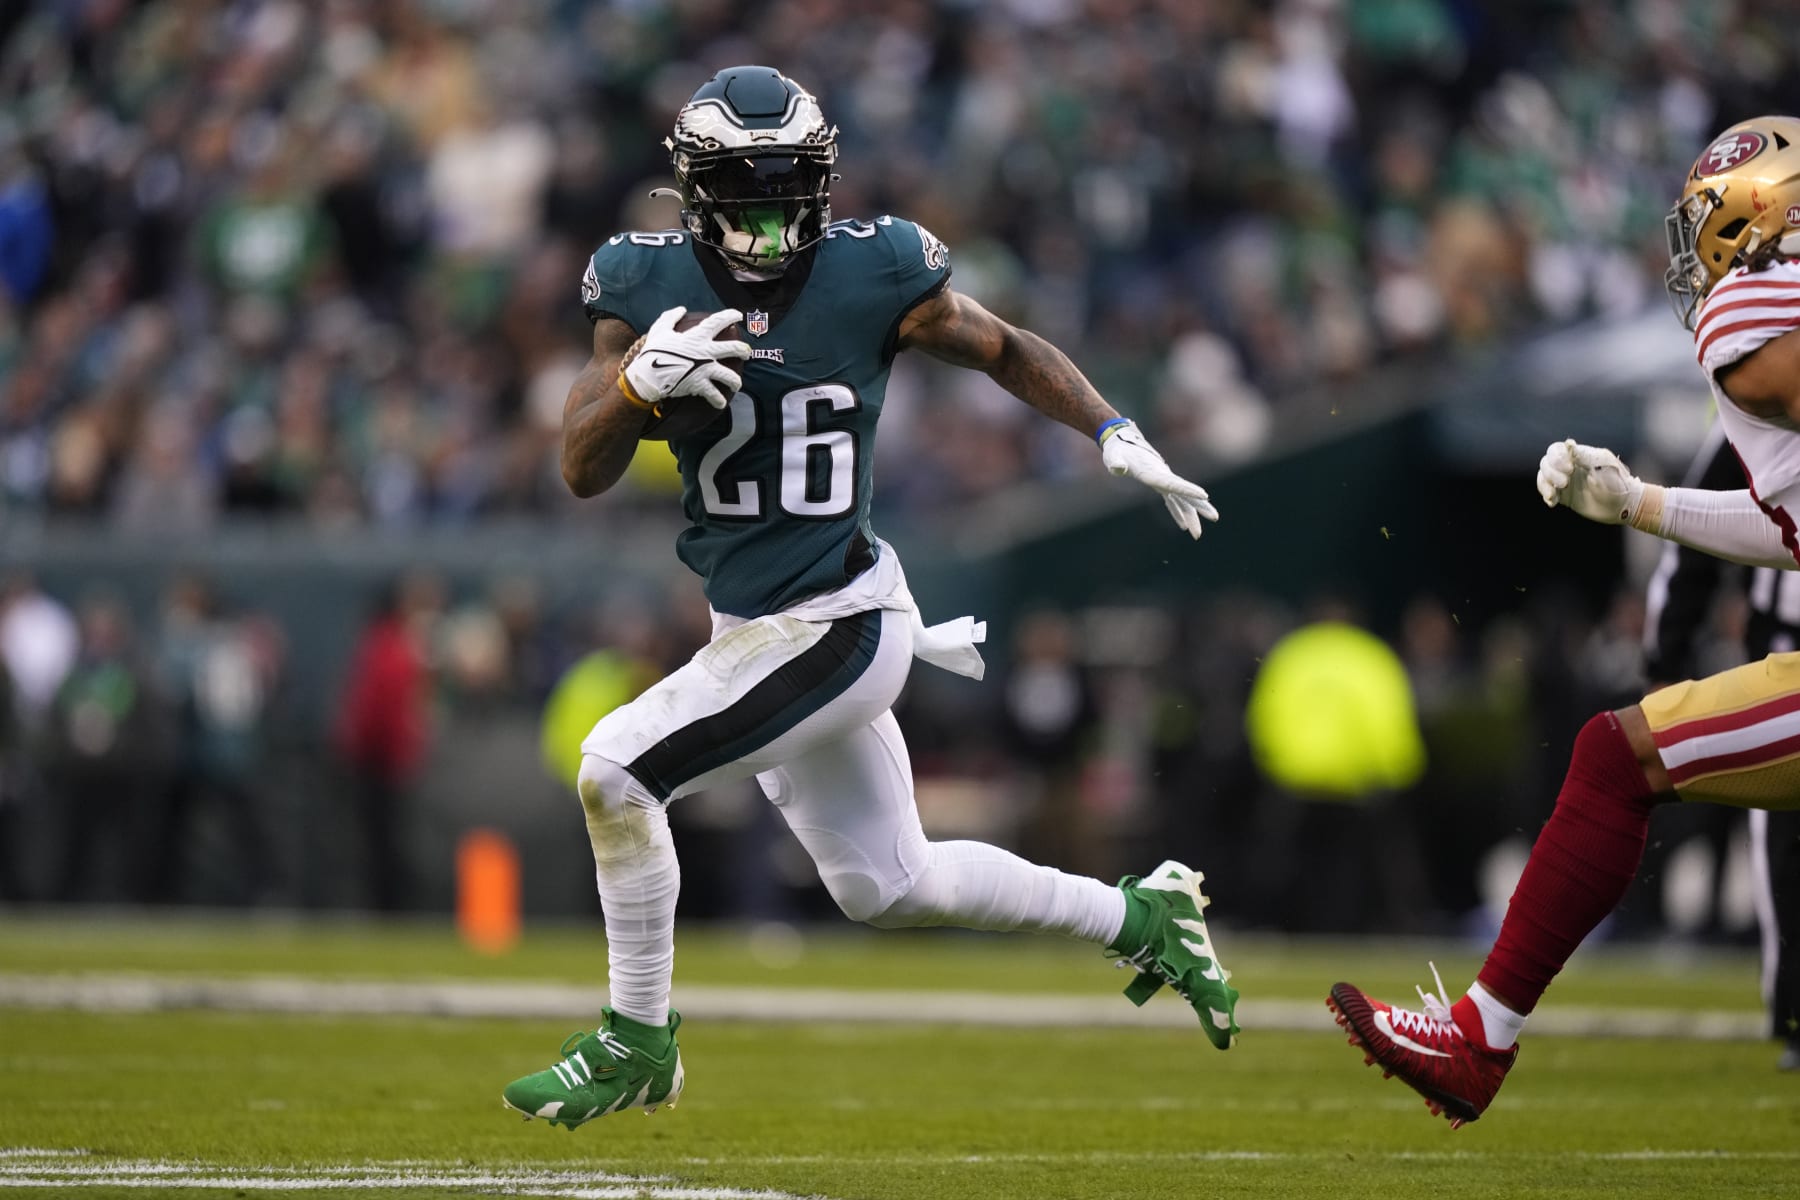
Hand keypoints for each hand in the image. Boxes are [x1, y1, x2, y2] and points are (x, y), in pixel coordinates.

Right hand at [622, 306, 751, 409]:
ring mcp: (705, 369)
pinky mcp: (700, 385)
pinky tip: (721, 403)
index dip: (729, 316)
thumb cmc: (653, 350)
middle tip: (747, 353)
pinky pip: (714, 395)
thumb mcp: (660, 329)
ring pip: (729, 376)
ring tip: (737, 385)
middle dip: (743, 350)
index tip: (738, 315)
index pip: (718, 322)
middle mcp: (706, 352)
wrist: (648, 374)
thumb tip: (681, 309)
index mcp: (698, 336)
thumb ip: (671, 317)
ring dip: (735, 381)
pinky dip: (718, 400)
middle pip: (732, 348)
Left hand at [1100, 420, 1218, 538]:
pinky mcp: (1158, 483)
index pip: (1173, 483)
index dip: (1188, 489)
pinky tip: (1183, 526)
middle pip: (1184, 494)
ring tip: (1197, 534)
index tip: (1205, 495)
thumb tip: (1118, 468)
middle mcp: (1161, 476)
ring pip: (1182, 499)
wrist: (1121, 439)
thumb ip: (1115, 462)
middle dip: (1199, 507)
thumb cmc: (1116, 450)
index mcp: (1152, 472)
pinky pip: (1172, 501)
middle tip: (1214, 518)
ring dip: (1192, 515)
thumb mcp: (1112, 456)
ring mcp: (1162, 480)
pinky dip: (1178, 512)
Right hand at [1535, 438, 1645, 524]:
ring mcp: (1566, 481)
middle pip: (1546, 462)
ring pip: (1544, 476)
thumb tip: (1568, 444)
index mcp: (1580, 456)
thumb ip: (1586, 456)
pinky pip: (1547, 492)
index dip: (1556, 458)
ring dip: (1545, 484)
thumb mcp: (1604, 466)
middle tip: (1564, 484)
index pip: (1556, 449)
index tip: (1569, 469)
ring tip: (1554, 495)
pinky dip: (1546, 496)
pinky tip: (1552, 502)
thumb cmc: (1619, 483)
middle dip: (1551, 473)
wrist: (1625, 506)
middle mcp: (1570, 467)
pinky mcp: (1564, 496)